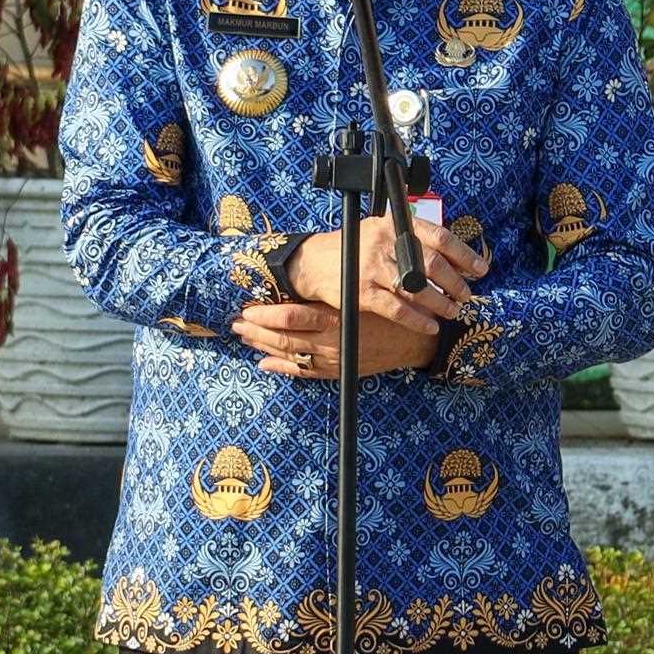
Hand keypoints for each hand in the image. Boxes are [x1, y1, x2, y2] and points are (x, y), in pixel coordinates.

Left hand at [235, 296, 454, 380]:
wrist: (418, 339)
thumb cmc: (390, 309)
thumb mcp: (364, 291)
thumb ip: (336, 288)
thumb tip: (305, 279)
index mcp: (337, 317)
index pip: (291, 317)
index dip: (265, 315)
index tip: (247, 309)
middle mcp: (332, 341)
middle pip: (284, 338)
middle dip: (256, 332)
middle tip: (235, 324)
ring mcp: (334, 360)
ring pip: (290, 356)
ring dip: (263, 348)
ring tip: (244, 339)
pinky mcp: (339, 371)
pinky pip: (305, 373)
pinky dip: (282, 369)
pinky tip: (264, 365)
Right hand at [289, 215, 489, 328]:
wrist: (314, 262)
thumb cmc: (355, 246)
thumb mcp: (382, 230)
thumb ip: (412, 238)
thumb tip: (451, 255)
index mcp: (396, 224)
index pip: (440, 237)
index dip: (464, 255)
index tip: (481, 269)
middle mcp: (386, 243)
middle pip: (432, 265)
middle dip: (455, 284)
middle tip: (466, 294)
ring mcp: (373, 268)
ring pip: (417, 290)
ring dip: (440, 303)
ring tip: (452, 310)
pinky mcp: (363, 292)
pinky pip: (397, 310)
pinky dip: (417, 320)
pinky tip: (430, 326)